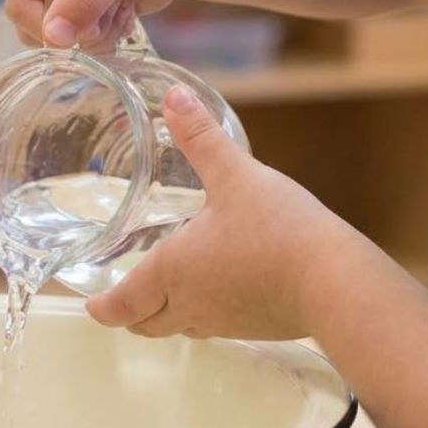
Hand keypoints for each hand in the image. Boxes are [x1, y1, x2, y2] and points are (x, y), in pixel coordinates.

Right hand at [4, 0, 199, 48]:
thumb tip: (51, 37)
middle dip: (78, 29)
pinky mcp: (85, 8)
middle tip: (112, 10)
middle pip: (36, 25)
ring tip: (124, 3)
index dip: (46, 26)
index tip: (85, 33)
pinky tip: (128, 9)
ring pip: (62, 38)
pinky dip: (110, 33)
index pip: (19, 2)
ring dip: (98, 32)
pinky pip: (84, 41)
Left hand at [86, 85, 341, 339]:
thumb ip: (201, 138)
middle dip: (129, 313)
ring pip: (182, 327)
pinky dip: (205, 311)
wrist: (337, 282)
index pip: (122, 305)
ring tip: (165, 290)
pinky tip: (221, 286)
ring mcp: (226, 322)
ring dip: (165, 313)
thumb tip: (173, 99)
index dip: (102, 306)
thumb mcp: (235, 174)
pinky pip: (218, 326)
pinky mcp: (257, 328)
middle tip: (121, 298)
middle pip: (146, 324)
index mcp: (173, 272)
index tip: (90, 304)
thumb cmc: (279, 229)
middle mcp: (192, 305)